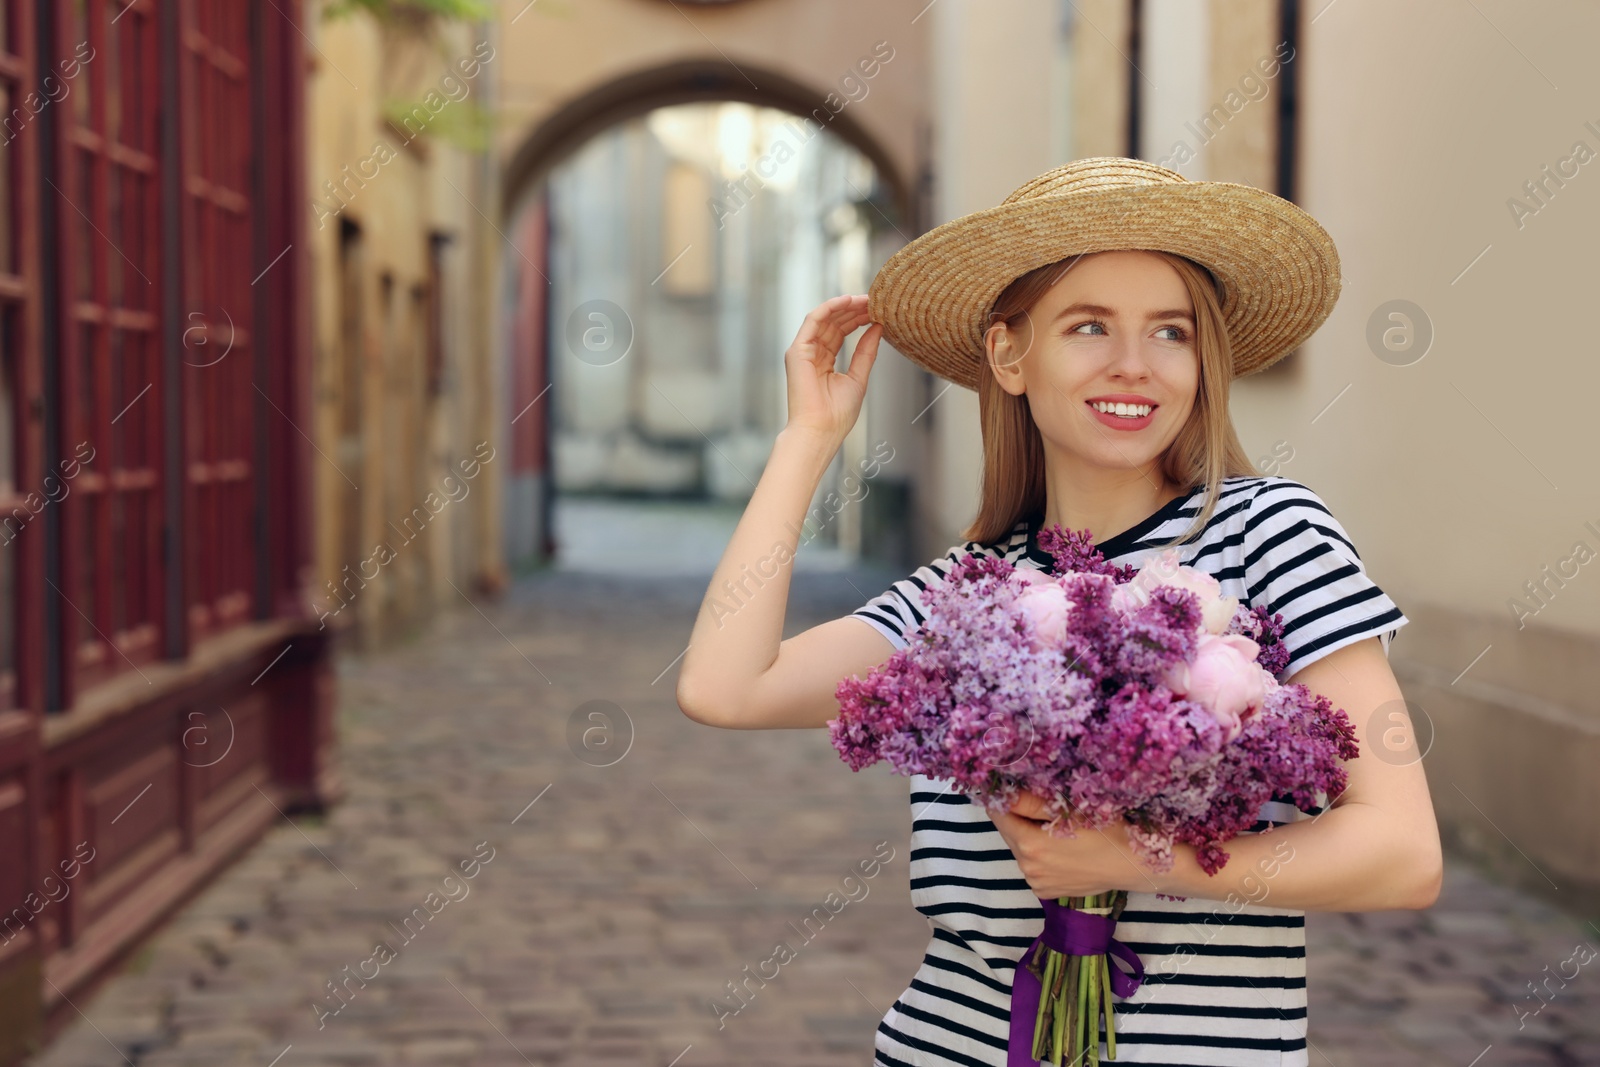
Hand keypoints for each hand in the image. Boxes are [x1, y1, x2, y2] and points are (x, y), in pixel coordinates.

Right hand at [783, 295, 881, 444]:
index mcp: (824, 361)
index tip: (877, 310)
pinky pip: (813, 320)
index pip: (841, 332)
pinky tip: (847, 300)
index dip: (858, 319)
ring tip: (866, 299)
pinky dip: (829, 307)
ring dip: (845, 305)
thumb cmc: (837, 414)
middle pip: (834, 322)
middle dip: (854, 309)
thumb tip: (877, 328)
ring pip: (825, 318)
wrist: (820, 431)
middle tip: (876, 300)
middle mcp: (812, 353)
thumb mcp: (858, 378)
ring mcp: (803, 351)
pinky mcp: (797, 350)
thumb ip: (865, 352)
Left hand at [986, 791, 1145, 899]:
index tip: (1018, 791)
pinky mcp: (1046, 892)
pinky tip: (1061, 851)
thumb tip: (1005, 793)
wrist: (1132, 865)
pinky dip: (1040, 856)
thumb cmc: (1105, 831)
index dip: (1005, 799)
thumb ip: (1031, 802)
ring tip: (1056, 831)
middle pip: (1008, 833)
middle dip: (1018, 818)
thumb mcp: (1070, 809)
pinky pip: (1033, 867)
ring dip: (1029, 837)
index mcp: (1029, 844)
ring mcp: (1036, 882)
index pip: (999, 814)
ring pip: (1020, 850)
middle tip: (1044, 809)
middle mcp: (1027, 867)